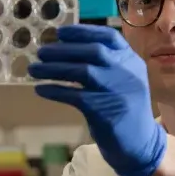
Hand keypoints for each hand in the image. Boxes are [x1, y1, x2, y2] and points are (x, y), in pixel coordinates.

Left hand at [29, 24, 166, 175]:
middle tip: (41, 51)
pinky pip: (74, 96)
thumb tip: (68, 49)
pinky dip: (55, 91)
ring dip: (54, 68)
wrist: (141, 144)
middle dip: (64, 49)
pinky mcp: (103, 111)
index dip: (83, 32)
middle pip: (93, 51)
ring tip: (33, 68)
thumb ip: (107, 65)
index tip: (61, 32)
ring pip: (81, 72)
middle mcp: (126, 72)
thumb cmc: (125, 109)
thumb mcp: (124, 81)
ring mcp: (116, 91)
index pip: (109, 37)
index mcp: (131, 61)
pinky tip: (41, 89)